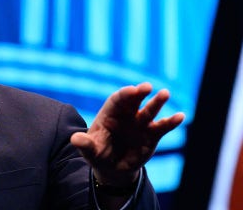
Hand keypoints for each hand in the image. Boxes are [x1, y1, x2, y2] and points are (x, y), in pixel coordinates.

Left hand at [70, 82, 184, 185]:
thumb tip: (75, 139)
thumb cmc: (98, 153)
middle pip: (133, 100)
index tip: (131, 90)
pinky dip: (171, 121)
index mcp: (109, 114)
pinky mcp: (152, 135)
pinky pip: (162, 127)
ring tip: (165, 93)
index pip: (117, 100)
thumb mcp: (90, 151)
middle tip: (147, 87)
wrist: (112, 167)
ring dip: (157, 102)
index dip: (124, 94)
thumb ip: (85, 144)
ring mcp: (140, 124)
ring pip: (150, 110)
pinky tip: (180, 116)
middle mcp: (126, 115)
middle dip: (140, 92)